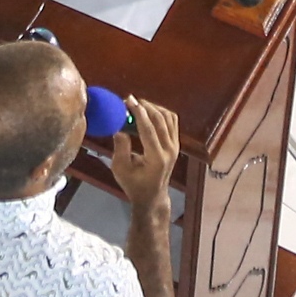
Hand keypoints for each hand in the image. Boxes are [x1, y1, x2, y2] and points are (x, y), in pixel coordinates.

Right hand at [111, 96, 180, 210]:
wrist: (152, 196)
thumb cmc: (134, 185)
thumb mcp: (121, 169)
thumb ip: (121, 148)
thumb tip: (119, 128)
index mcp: (156, 158)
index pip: (149, 129)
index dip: (138, 112)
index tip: (128, 100)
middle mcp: (170, 150)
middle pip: (160, 120)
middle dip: (145, 106)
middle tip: (130, 100)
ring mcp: (175, 146)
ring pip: (169, 117)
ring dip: (154, 107)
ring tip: (138, 105)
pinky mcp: (176, 144)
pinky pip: (172, 121)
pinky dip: (161, 112)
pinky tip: (149, 112)